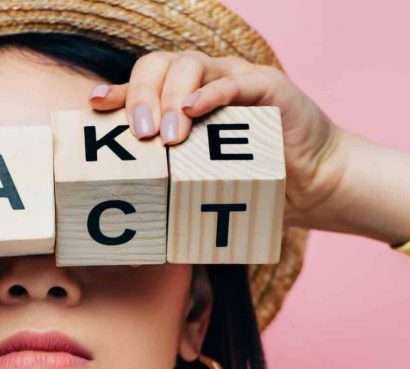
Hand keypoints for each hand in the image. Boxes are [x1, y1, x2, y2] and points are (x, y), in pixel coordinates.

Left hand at [88, 50, 345, 229]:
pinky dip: (210, 92)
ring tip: (166, 134)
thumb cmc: (254, 190)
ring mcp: (234, 79)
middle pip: (158, 66)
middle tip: (139, 134)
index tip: (95, 105)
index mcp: (180, 102)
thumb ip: (171, 215)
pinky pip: (234, 80)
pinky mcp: (267, 85)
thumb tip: (133, 262)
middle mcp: (202, 83)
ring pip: (190, 65)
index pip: (140, 86)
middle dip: (141, 96)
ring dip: (171, 97)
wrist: (314, 185)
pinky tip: (192, 107)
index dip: (116, 91)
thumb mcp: (203, 198)